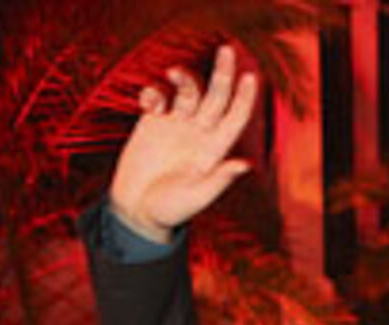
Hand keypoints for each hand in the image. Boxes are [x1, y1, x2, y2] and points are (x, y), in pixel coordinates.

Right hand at [110, 45, 259, 242]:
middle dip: (222, 74)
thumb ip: (219, 180)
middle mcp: (198, 133)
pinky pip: (157, 98)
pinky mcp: (152, 124)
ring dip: (184, 78)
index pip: (235, 118)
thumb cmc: (170, 210)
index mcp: (214, 149)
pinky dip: (154, 93)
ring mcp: (176, 126)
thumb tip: (245, 165)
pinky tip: (149, 101)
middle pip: (215, 96)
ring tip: (174, 73)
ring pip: (187, 91)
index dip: (244, 98)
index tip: (252, 77)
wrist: (137, 210)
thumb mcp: (196, 197)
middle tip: (226, 50)